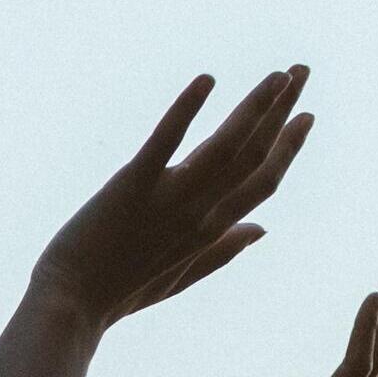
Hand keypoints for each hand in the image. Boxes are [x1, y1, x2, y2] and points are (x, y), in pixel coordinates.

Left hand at [30, 69, 312, 326]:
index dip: (289, 147)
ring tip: (278, 74)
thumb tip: (262, 230)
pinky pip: (166, 141)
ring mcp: (169, 199)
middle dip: (283, 112)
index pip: (263, 182)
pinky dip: (186, 109)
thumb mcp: (181, 277)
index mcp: (211, 231)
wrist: (71, 306)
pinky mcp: (132, 185)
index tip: (306, 115)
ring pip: (226, 146)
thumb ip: (224, 252)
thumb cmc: (121, 291)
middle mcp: (200, 213)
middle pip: (254, 156)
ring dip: (255, 106)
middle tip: (301, 70)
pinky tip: (206, 80)